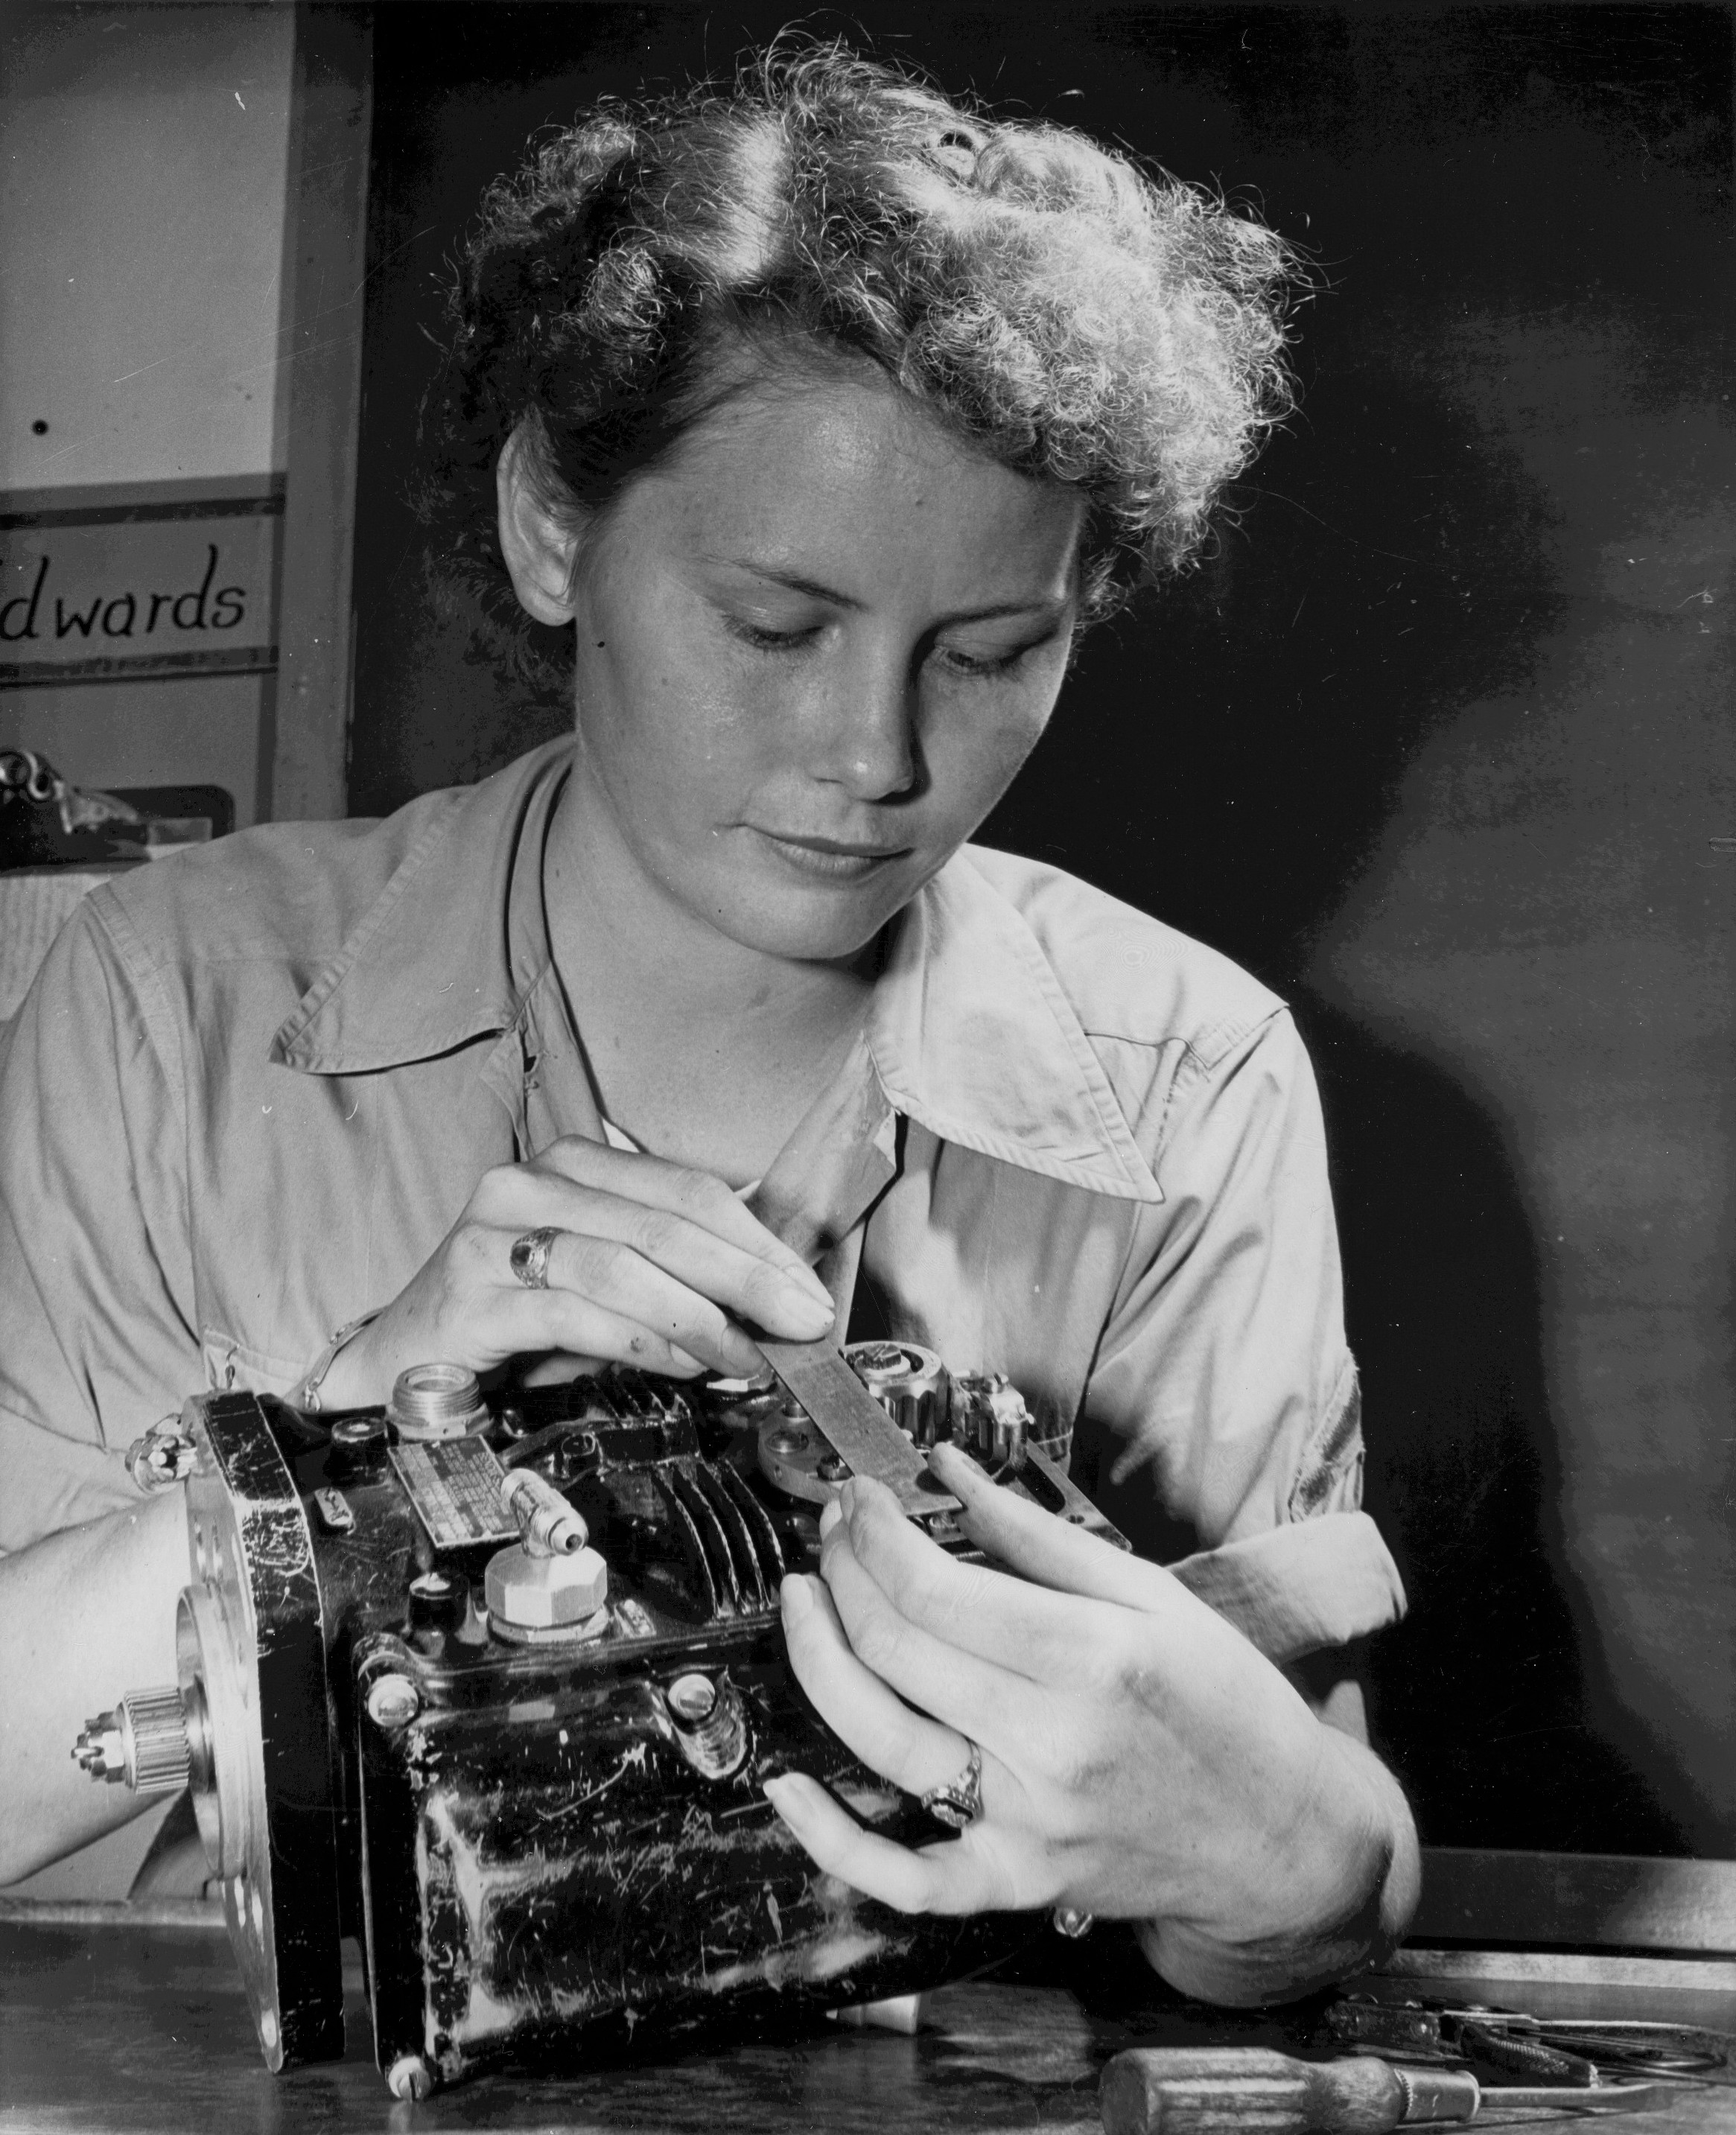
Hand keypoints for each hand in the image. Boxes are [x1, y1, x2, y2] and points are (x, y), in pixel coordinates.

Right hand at [322, 1136, 836, 1405]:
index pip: (689, 1190)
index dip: (760, 1242)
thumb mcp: (605, 1280)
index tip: (810, 1291)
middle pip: (666, 1223)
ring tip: (746, 1358)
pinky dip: (643, 1341)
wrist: (404, 1360)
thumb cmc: (517, 1319)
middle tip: (802, 1323)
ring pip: (624, 1265)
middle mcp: (530, 1183)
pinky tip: (683, 1364)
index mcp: (574, 1164)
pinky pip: (577, 1313)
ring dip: (701, 1319)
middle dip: (749, 1277)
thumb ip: (676, 1274)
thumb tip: (775, 1298)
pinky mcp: (471, 1295)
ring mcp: (493, 1235)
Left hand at [768, 1440, 1408, 1995]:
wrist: (1282, 1835)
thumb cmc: (1223, 1697)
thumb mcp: (1150, 1592)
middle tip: (834, 1528)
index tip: (857, 1493)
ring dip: (816, 1658)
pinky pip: (904, 1878)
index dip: (871, 1531)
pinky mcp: (1016, 1884)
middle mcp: (1050, 1743)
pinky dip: (832, 1840)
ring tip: (802, 1599)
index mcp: (1091, 1656)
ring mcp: (1027, 1824)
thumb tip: (943, 1471)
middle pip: (894, 1648)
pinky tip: (785, 1786)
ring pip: (877, 1740)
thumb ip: (1036, 1532)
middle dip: (842, 1570)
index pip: (932, 1585)